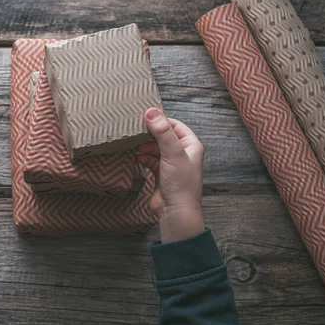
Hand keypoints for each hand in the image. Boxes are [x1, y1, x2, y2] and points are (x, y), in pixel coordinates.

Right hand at [137, 108, 204, 242]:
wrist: (176, 213)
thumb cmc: (181, 185)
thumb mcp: (172, 153)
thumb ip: (162, 132)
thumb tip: (151, 111)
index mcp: (191, 145)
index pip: (174, 125)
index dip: (160, 120)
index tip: (144, 117)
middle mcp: (182, 153)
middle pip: (163, 136)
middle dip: (149, 134)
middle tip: (135, 130)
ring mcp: (171, 164)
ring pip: (155, 148)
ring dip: (144, 146)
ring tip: (134, 145)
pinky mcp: (160, 174)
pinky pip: (150, 159)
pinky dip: (142, 157)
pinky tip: (135, 157)